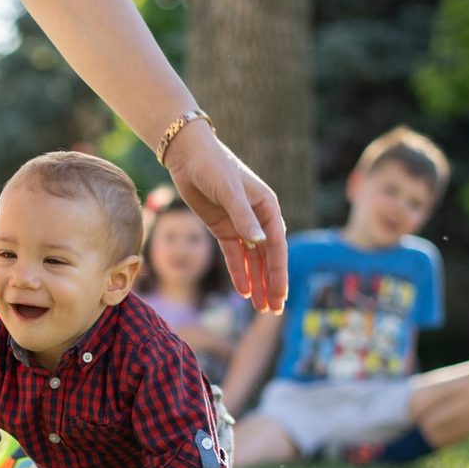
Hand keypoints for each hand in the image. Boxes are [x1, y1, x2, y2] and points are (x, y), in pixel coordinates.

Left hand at [163, 122, 286, 313]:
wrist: (189, 157)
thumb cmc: (213, 167)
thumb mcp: (229, 191)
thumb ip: (243, 217)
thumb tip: (260, 243)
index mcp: (267, 208)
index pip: (276, 247)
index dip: (278, 273)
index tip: (280, 295)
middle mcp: (257, 219)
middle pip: (267, 258)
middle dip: (271, 284)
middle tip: (274, 310)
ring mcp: (240, 225)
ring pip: (252, 260)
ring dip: (257, 283)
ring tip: (261, 307)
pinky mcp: (223, 228)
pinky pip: (234, 256)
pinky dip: (239, 273)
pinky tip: (243, 291)